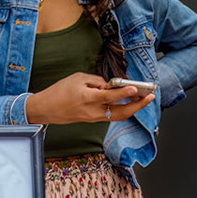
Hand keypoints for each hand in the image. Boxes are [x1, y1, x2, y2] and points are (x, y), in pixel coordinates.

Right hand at [26, 73, 155, 124]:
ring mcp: (94, 118)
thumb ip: (97, 81)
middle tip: (150, 96)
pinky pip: (112, 115)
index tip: (136, 88)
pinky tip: (129, 102)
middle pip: (120, 112)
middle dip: (137, 105)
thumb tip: (111, 85)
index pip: (109, 96)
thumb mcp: (77, 78)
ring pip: (118, 115)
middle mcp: (93, 111)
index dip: (124, 93)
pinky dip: (122, 109)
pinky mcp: (93, 120)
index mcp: (87, 98)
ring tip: (143, 99)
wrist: (46, 109)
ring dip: (133, 108)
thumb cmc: (60, 91)